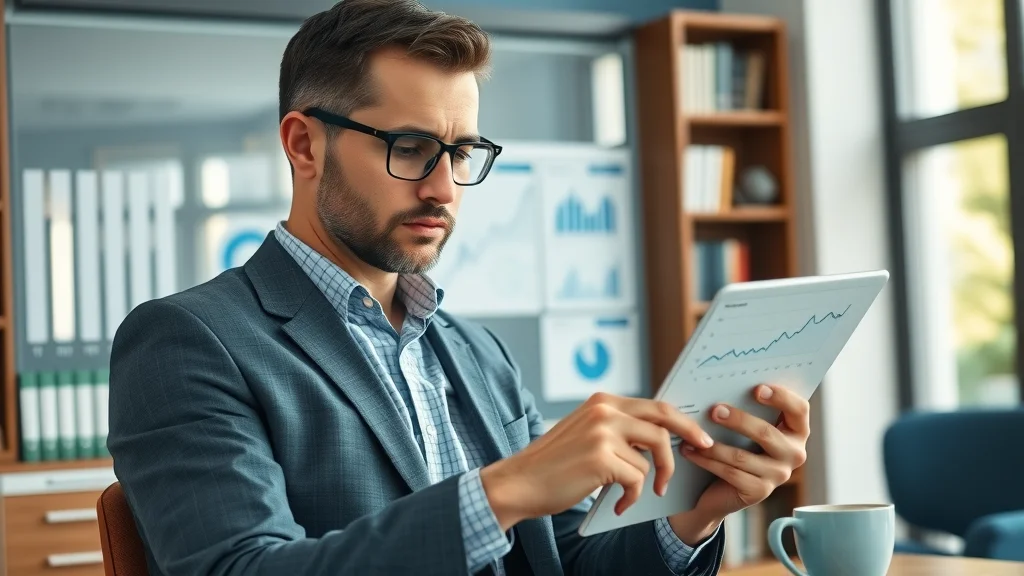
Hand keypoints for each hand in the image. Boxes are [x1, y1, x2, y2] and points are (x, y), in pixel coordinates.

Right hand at [479, 392, 713, 530]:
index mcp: (602, 401)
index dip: (681, 421)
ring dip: (649, 481)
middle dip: (689, 436)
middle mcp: (603, 409)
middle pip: (663, 419)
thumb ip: (618, 428)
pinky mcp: (600, 457)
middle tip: (703, 450)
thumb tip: (659, 437)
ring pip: (651, 456)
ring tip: (633, 494)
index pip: (654, 405)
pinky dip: (631, 496)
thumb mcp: (587, 433)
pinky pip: (636, 479)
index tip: (699, 435)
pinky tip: (617, 504)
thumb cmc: (554, 465)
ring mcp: (602, 432)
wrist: (520, 483)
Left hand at [669, 384, 809, 540]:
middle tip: (714, 410)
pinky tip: (689, 450)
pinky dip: (706, 460)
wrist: (721, 486)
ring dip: (713, 444)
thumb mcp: (745, 425)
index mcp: (796, 431)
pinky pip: (729, 472)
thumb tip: (725, 382)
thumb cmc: (735, 443)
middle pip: (766, 433)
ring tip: (692, 434)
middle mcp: (794, 454)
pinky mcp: (759, 492)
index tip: (757, 388)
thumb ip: (747, 405)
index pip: (799, 409)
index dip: (782, 397)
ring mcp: (778, 475)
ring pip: (742, 456)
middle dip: (738, 420)